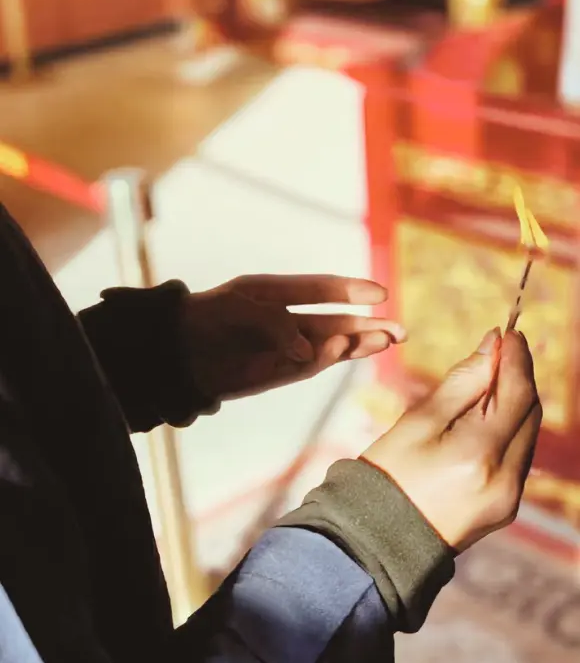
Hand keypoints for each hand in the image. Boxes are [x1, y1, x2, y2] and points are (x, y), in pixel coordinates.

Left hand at [181, 274, 405, 400]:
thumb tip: (310, 349)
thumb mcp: (238, 308)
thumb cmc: (204, 318)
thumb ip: (275, 322)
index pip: (322, 289)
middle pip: (337, 322)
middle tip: (400, 331)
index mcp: (278, 292)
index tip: (380, 293)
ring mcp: (286, 348)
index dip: (351, 291)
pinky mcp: (279, 372)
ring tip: (386, 341)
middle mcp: (289, 321)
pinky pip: (309, 365)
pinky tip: (344, 348)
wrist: (175, 353)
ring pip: (331, 345)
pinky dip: (326, 357)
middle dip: (368, 326)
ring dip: (358, 344)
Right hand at [362, 329, 541, 551]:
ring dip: (512, 405)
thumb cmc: (388, 475)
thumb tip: (492, 348)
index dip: (517, 358)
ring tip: (483, 386)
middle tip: (496, 353)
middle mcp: (506, 479)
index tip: (509, 332)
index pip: (517, 393)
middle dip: (517, 378)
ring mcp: (510, 498)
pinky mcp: (505, 508)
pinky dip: (506, 432)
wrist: (377, 538)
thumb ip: (461, 383)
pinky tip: (482, 421)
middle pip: (530, 413)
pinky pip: (517, 458)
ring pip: (527, 435)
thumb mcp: (417, 422)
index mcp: (480, 455)